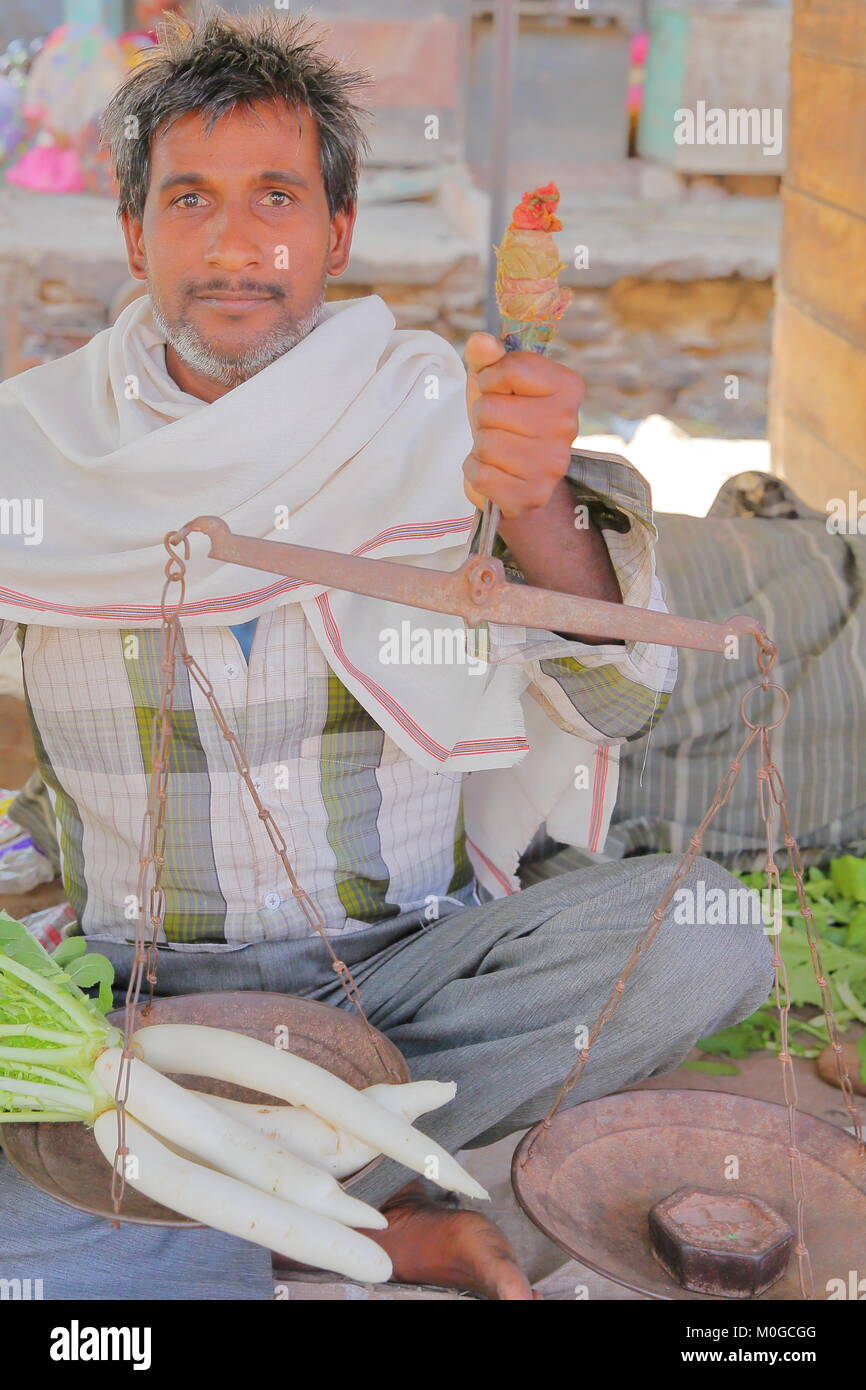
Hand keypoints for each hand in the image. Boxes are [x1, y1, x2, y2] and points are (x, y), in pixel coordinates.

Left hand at [462, 332, 583, 518]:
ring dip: (480, 447)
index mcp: (568, 387)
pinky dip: (476, 473)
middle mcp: (569, 426)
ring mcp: (553, 464)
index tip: (498, 390)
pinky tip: (495, 472)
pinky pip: (480, 475)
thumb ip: (486, 358)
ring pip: (485, 443)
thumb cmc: (506, 420)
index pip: (511, 368)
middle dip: (483, 417)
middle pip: (490, 408)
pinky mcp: (532, 496)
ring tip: (498, 450)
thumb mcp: (493, 383)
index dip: (491, 378)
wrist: (517, 475)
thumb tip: (480, 341)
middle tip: (499, 427)